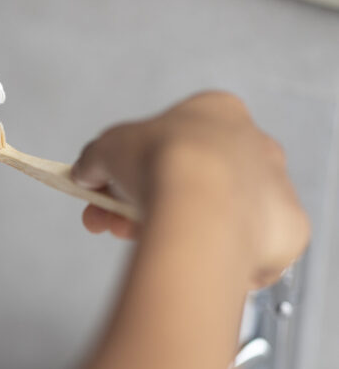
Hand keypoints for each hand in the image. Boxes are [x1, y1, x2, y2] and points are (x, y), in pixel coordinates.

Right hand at [71, 91, 309, 287]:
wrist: (202, 205)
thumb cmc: (161, 161)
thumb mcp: (105, 148)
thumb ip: (94, 159)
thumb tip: (85, 173)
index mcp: (218, 111)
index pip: (167, 140)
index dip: (129, 166)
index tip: (105, 188)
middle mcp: (254, 146)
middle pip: (187, 179)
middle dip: (140, 203)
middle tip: (108, 222)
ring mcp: (272, 190)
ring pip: (208, 214)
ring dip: (163, 227)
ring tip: (130, 240)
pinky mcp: (282, 234)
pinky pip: (237, 246)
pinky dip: (206, 253)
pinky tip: (181, 257)